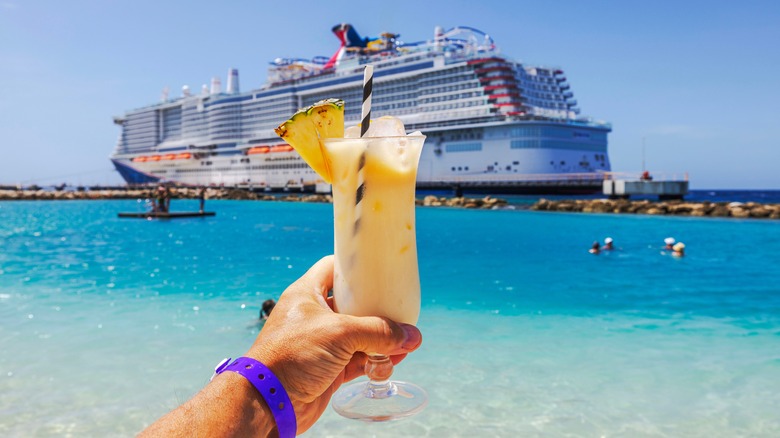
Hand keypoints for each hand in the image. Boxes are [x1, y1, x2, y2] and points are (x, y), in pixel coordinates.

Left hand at [246, 255, 422, 433]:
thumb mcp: (340, 334)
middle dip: (380, 312)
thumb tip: (412, 336)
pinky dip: (375, 362)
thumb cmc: (293, 355)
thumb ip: (379, 332)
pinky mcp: (329, 368)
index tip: (381, 268)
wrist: (269, 402)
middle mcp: (315, 315)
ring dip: (382, 342)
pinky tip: (389, 365)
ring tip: (402, 347)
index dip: (356, 266)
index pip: (334, 268)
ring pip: (361, 335)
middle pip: (354, 304)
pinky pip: (359, 359)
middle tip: (402, 315)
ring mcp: (322, 342)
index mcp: (307, 293)